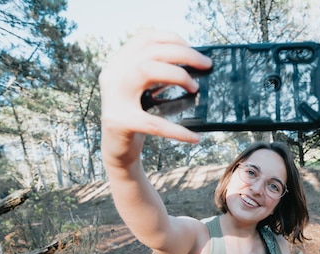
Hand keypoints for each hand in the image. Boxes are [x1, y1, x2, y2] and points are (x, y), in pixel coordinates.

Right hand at [100, 29, 211, 164]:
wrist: (117, 150)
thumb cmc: (138, 117)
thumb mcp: (145, 90)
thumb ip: (160, 73)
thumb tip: (196, 62)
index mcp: (119, 64)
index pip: (144, 37)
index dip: (172, 38)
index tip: (193, 49)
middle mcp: (113, 75)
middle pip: (150, 51)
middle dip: (184, 54)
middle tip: (206, 65)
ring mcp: (113, 98)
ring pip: (147, 70)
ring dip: (178, 75)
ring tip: (195, 89)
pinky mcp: (120, 122)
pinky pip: (154, 123)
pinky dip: (178, 131)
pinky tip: (195, 137)